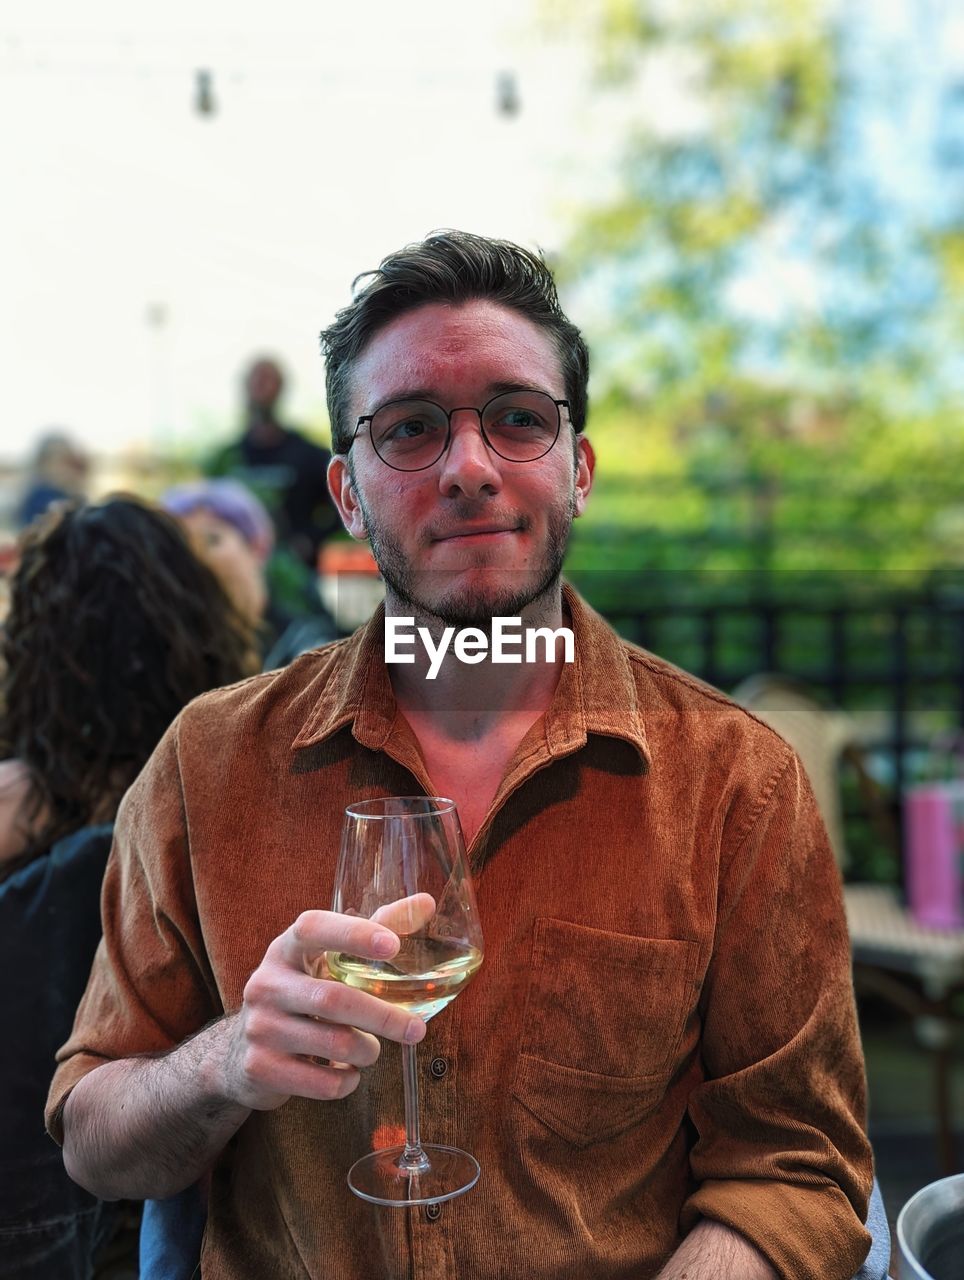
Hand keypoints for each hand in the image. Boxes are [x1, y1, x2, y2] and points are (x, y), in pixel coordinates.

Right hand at [220, 910, 427, 1111]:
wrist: (242, 1050)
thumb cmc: (303, 992)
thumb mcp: (326, 958)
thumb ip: (375, 929)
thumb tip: (426, 903)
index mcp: (285, 949)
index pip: (312, 928)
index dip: (352, 934)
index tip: (393, 945)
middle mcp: (267, 984)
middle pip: (332, 999)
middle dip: (382, 1016)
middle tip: (416, 1030)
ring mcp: (259, 1027)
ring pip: (332, 1044)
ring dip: (367, 1051)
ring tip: (372, 1049)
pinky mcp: (260, 1068)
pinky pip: (321, 1083)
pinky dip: (347, 1081)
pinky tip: (348, 1073)